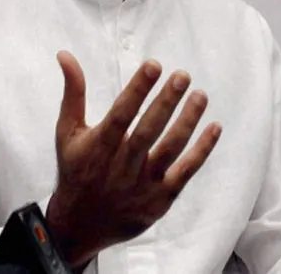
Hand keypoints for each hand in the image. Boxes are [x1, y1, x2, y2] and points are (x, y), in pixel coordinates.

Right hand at [44, 51, 221, 268]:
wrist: (80, 225)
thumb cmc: (75, 170)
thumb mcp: (67, 132)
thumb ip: (73, 93)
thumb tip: (66, 54)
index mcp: (98, 147)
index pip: (121, 114)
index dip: (137, 89)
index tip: (154, 65)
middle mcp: (121, 166)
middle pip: (148, 131)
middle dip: (166, 102)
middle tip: (183, 76)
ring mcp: (143, 185)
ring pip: (170, 150)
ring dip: (187, 122)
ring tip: (200, 95)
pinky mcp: (160, 199)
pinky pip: (186, 172)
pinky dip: (202, 150)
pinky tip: (214, 127)